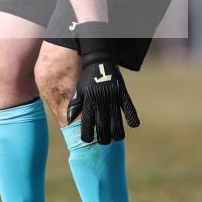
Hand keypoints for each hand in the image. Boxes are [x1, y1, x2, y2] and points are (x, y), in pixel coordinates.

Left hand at [66, 22, 139, 143]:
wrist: (99, 60)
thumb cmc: (87, 78)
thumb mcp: (78, 90)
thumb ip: (74, 105)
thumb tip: (68, 120)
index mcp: (88, 102)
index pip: (87, 124)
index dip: (87, 136)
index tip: (87, 141)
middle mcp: (100, 101)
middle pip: (103, 127)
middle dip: (103, 138)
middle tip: (104, 141)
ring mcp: (112, 98)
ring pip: (117, 123)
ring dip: (116, 134)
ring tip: (115, 137)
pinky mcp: (123, 93)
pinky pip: (130, 109)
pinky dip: (132, 118)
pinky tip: (132, 125)